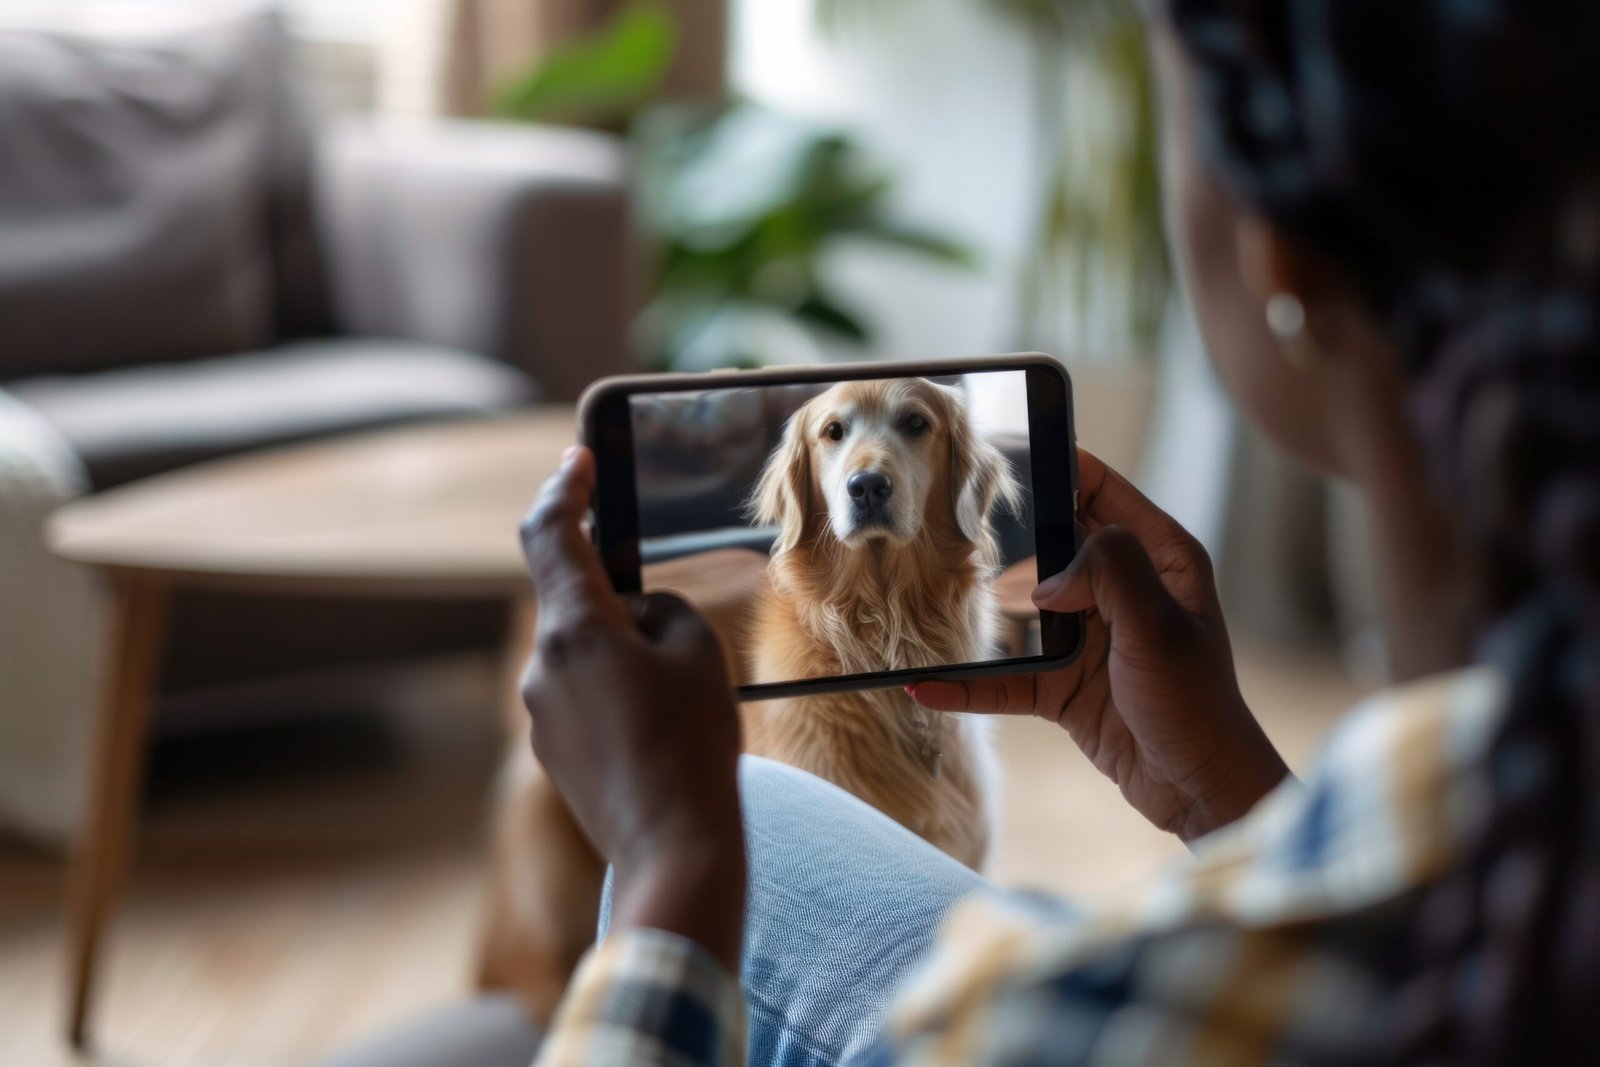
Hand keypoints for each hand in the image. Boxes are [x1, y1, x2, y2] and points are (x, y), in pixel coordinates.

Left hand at [519, 446, 745, 967]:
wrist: (674, 848)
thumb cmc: (693, 743)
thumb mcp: (696, 648)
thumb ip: (658, 608)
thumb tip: (630, 618)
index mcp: (575, 628)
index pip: (553, 535)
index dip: (565, 490)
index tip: (578, 460)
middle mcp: (542, 665)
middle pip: (574, 599)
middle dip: (620, 599)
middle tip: (672, 630)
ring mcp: (541, 712)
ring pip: (581, 650)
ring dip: (622, 652)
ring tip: (680, 700)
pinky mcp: (552, 748)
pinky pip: (581, 694)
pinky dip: (616, 693)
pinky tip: (659, 731)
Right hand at [911, 449, 1288, 841]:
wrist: (1198, 789)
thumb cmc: (1197, 705)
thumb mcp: (1159, 628)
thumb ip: (1109, 575)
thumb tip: (1045, 580)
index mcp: (1157, 557)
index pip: (1099, 488)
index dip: (1057, 464)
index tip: (1005, 451)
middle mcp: (1120, 589)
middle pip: (1051, 543)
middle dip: (1005, 535)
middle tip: (950, 521)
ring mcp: (1089, 637)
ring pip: (1021, 608)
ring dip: (981, 609)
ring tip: (929, 594)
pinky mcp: (1065, 685)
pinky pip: (1007, 677)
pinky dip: (969, 684)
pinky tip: (930, 686)